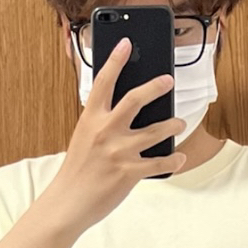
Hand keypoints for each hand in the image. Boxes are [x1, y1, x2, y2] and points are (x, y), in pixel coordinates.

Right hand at [43, 37, 186, 233]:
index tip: (126, 43)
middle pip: (135, 99)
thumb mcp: (83, 138)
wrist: (68, 203)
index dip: (116, 60)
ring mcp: (119, 152)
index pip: (104, 82)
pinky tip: (179, 157)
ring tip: (179, 122)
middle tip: (168, 80)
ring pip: (155, 131)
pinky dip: (173, 160)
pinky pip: (159, 163)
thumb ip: (101, 122)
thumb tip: (126, 111)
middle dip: (155, 86)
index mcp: (91, 119)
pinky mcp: (129, 172)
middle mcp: (106, 131)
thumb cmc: (77, 171)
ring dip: (172, 124)